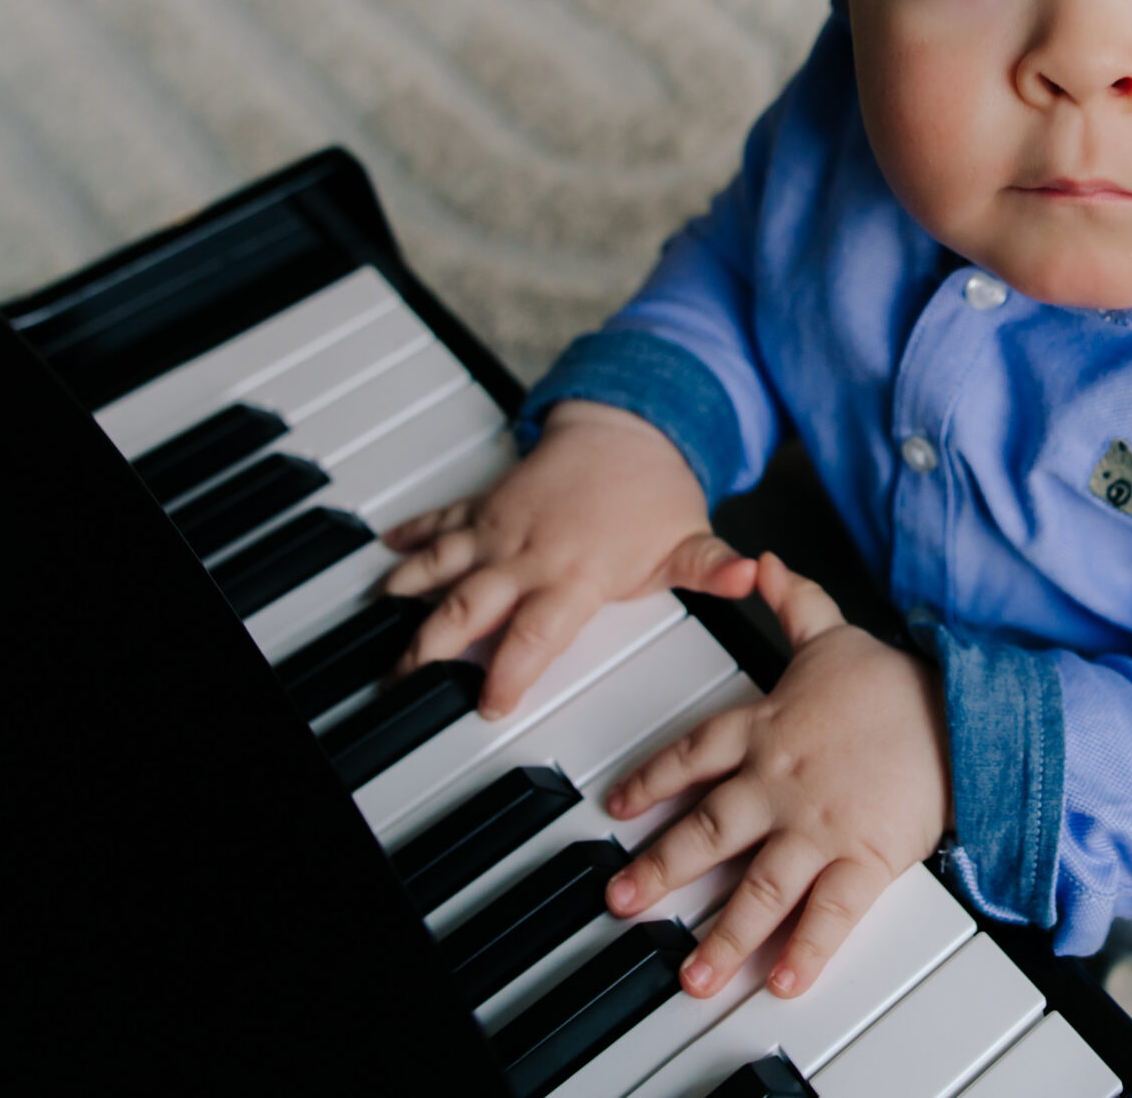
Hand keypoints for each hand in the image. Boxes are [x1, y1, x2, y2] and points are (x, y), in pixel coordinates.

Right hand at [381, 400, 756, 717]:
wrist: (628, 425)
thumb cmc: (656, 493)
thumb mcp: (690, 540)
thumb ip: (714, 570)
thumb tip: (753, 577)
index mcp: (573, 576)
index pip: (534, 637)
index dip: (509, 674)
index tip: (488, 706)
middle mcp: (527, 555)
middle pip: (467, 609)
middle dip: (430, 647)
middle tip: (401, 682)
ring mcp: (501, 529)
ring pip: (442, 567)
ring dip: (407, 594)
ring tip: (378, 623)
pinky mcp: (487, 506)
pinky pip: (441, 522)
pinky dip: (412, 537)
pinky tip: (385, 551)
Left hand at [603, 554, 952, 999]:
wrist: (966, 713)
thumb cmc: (899, 684)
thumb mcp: (836, 636)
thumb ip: (794, 603)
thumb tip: (764, 560)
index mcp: (766, 730)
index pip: (690, 755)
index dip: (650, 780)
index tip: (618, 808)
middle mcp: (781, 784)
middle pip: (707, 832)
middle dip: (659, 872)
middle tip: (622, 903)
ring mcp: (820, 826)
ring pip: (759, 888)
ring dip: (722, 936)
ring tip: (693, 977)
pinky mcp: (866, 859)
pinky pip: (829, 914)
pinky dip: (805, 952)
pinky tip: (783, 984)